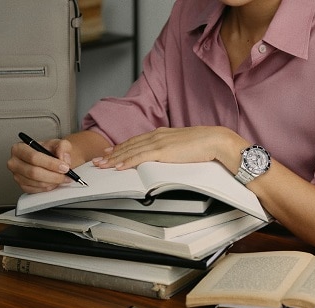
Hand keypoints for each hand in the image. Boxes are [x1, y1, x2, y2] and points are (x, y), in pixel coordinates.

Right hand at [7, 138, 72, 192]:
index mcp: (19, 148)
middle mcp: (15, 162)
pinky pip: (37, 190)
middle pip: (34, 172)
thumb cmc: (51, 151)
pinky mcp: (23, 186)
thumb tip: (63, 157)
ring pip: (37, 182)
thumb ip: (63, 146)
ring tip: (63, 177)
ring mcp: (17, 175)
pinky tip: (54, 181)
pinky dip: (49, 187)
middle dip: (54, 175)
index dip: (51, 164)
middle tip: (66, 174)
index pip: (33, 157)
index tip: (64, 167)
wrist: (51, 159)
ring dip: (53, 182)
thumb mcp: (59, 143)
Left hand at [92, 126, 245, 173]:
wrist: (216, 140)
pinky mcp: (162, 151)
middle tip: (98, 160)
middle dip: (112, 154)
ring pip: (130, 151)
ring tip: (102, 164)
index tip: (110, 151)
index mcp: (161, 134)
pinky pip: (140, 157)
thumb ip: (170, 150)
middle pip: (129, 145)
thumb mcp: (182, 145)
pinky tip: (118, 166)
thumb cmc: (204, 144)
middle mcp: (156, 136)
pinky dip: (127, 162)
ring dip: (114, 159)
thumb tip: (164, 157)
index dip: (121, 147)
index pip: (136, 141)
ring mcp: (158, 142)